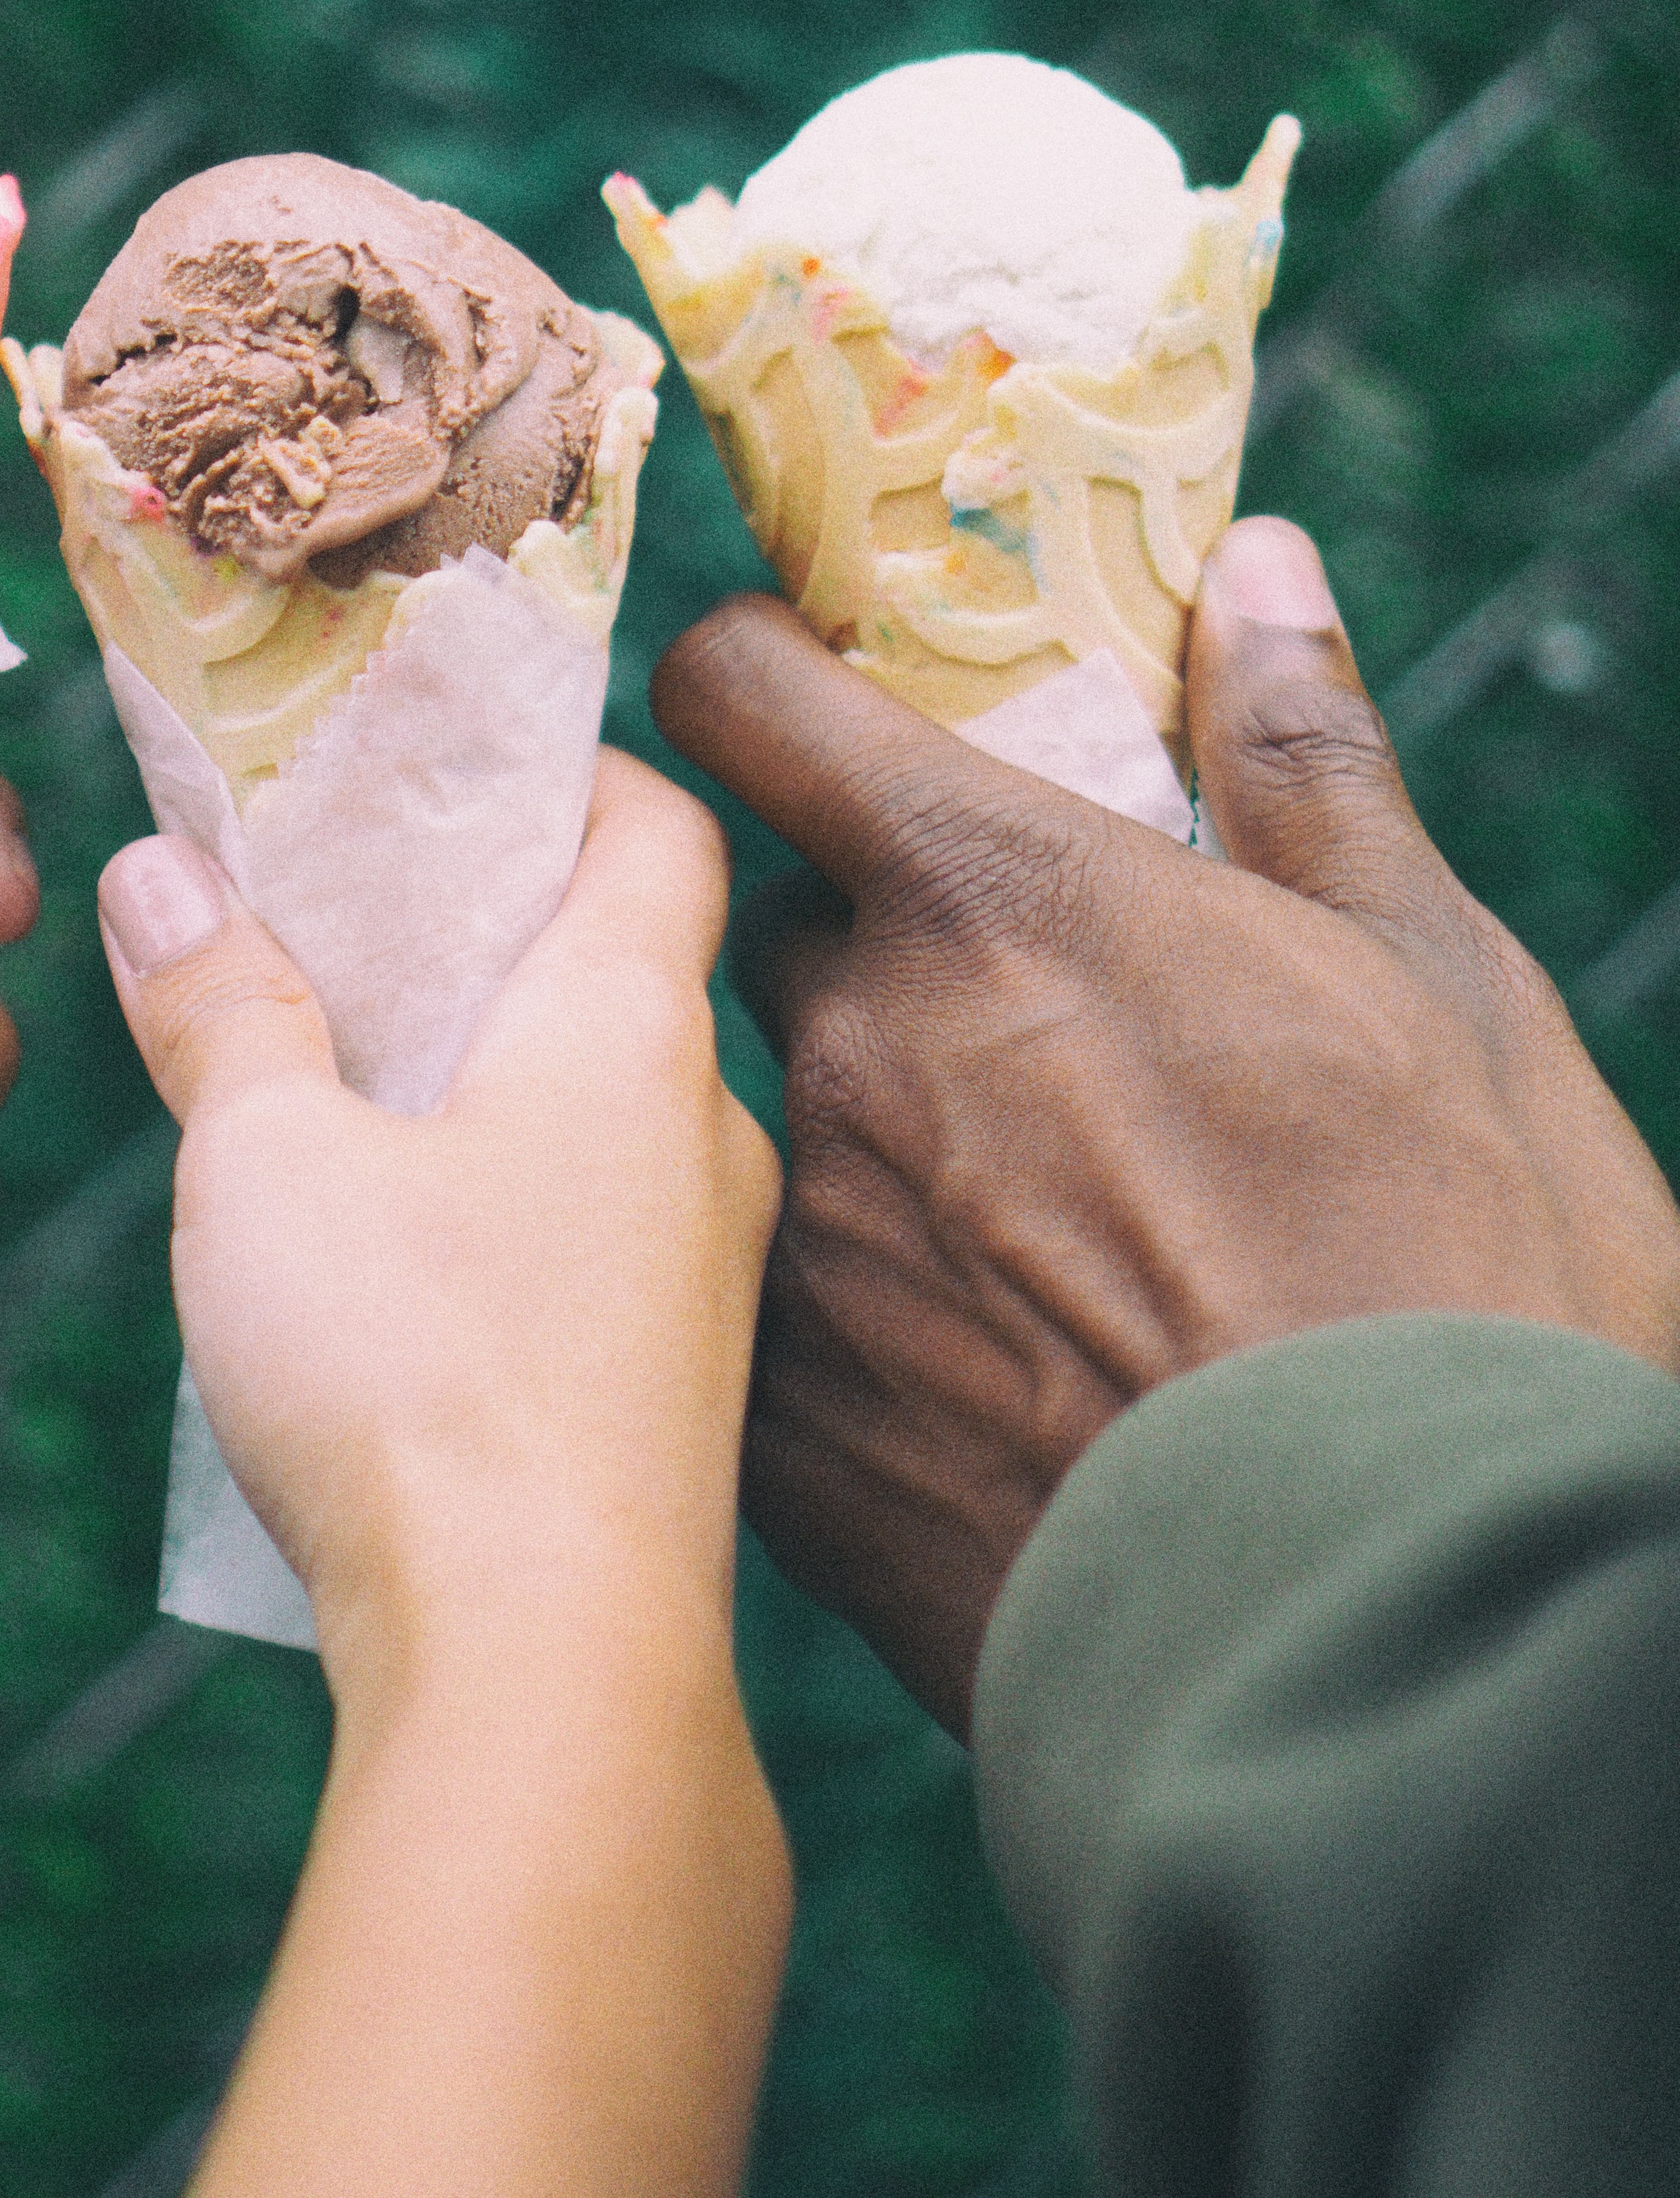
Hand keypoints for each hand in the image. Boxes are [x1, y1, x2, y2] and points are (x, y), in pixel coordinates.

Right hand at [0, 758, 788, 2197]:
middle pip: (619, 971)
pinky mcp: (666, 1401)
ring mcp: (700, 1279)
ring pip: (601, 1121)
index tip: (451, 758)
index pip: (655, 823)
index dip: (565, 767)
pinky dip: (501, 1206)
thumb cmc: (414, 1377)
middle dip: (484, 931)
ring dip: (484, 1083)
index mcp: (630, 1026)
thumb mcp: (267, 1157)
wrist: (546, 1676)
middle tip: (337, 917)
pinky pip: (590, 1245)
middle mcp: (705, 1135)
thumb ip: (219, 1006)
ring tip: (332, 1086)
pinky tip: (387, 1259)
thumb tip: (165, 877)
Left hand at [652, 517, 1679, 1735]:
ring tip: (1037, 1236)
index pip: (740, 702)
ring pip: (773, 1132)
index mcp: (986, 899)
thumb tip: (1252, 564)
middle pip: (768, 933)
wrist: (1405, 1633)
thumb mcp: (1431, 978)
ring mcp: (800, 1254)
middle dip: (860, 947)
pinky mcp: (786, 1445)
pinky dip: (856, 1327)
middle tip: (1010, 1022)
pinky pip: (772, 1327)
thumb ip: (1303, 757)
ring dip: (868, 1144)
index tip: (801, 701)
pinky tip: (997, 1385)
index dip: (756, 681)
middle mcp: (845, 1051)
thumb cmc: (1457, 1280)